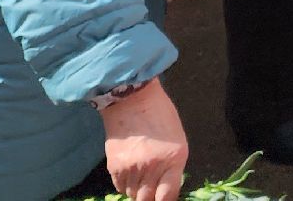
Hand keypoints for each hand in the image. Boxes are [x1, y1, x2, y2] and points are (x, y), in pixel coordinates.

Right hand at [100, 79, 186, 200]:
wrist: (132, 101)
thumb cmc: (160, 117)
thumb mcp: (177, 141)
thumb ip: (173, 167)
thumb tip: (166, 189)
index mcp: (173, 159)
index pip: (167, 196)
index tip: (164, 199)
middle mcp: (152, 167)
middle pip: (147, 199)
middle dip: (151, 198)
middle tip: (153, 192)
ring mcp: (131, 168)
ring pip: (133, 195)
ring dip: (138, 191)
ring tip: (142, 177)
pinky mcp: (114, 167)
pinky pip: (120, 187)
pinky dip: (126, 185)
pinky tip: (131, 173)